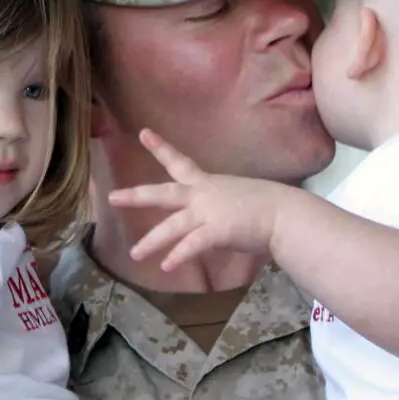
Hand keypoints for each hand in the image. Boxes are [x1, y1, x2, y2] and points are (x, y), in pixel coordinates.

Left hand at [108, 129, 288, 269]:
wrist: (286, 214)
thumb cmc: (270, 207)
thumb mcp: (239, 198)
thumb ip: (222, 206)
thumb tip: (221, 216)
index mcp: (209, 183)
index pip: (180, 162)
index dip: (161, 148)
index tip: (143, 133)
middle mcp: (203, 195)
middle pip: (163, 194)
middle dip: (136, 196)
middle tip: (112, 198)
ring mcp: (209, 212)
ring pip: (172, 226)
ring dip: (152, 241)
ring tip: (135, 254)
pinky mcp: (217, 231)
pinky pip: (192, 245)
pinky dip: (178, 255)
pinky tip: (166, 266)